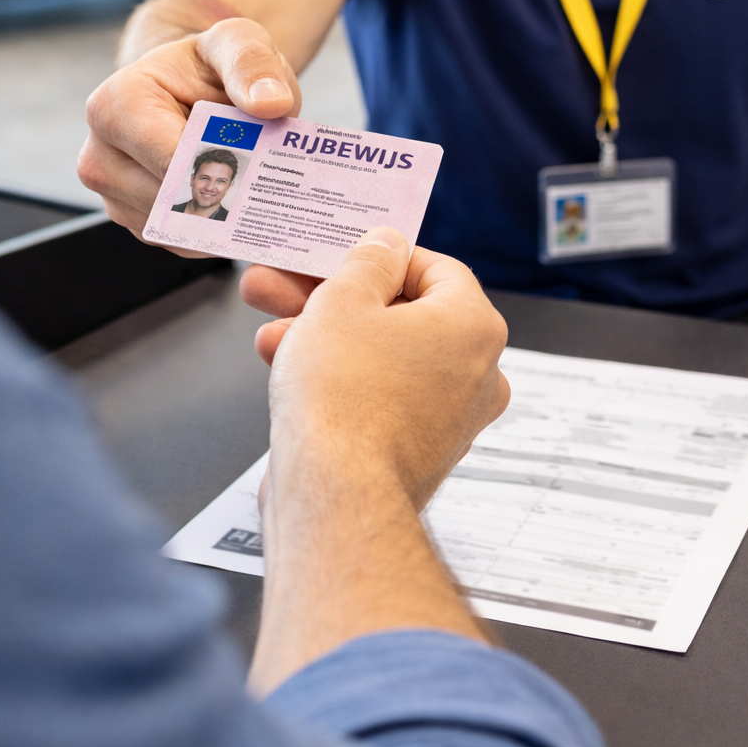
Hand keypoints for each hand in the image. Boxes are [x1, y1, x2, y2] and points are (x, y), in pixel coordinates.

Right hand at [77, 18, 299, 238]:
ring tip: (242, 173)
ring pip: (178, 227)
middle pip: (173, 199)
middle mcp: (100, 156)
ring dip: (221, 208)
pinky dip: (214, 225)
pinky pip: (182, 241)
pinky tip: (231, 192)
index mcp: (114, 106)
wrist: (194, 87)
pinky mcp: (135, 221)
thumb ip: (252, 64)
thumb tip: (271, 103)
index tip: (254, 154)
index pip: (170, 160)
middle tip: (257, 165)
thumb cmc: (208, 66)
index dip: (219, 162)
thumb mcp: (237, 43)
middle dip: (222, 187)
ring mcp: (113, 195)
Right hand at [247, 229, 509, 692]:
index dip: (381, 256)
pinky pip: (381, 397)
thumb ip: (366, 261)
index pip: (435, 267)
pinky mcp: (418, 453)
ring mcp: (451, 419)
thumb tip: (385, 246)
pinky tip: (287, 370)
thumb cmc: (344, 399)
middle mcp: (477, 374)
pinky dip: (341, 380)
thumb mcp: (343, 298)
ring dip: (326, 338)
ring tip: (270, 332)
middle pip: (401, 313)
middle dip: (335, 297)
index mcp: (474, 326)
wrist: (334, 500)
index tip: (342, 256)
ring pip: (385, 356)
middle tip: (287, 287)